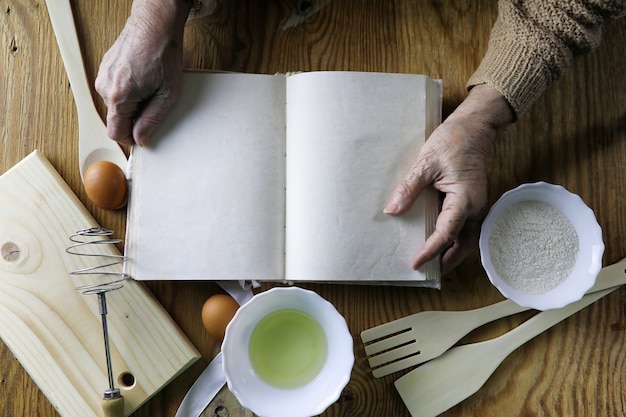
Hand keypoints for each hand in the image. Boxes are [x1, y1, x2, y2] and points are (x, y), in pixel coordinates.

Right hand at [95, 0, 191, 145]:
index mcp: (119, 96)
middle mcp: (105, 87)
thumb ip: (153, 120)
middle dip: (135, 117)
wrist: (154, 24)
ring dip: (133, 103)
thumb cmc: (163, 54)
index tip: (143, 136)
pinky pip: (115, 90)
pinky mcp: (105, 69)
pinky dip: (129, 91)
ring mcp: (102, 76)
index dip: (131, 138)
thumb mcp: (167, 94)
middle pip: (117, 118)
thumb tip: (141, 139)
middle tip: (155, 102)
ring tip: (151, 86)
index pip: (116, 133)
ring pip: (117, 105)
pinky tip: (143, 79)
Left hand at [384, 84, 514, 274]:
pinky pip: (464, 226)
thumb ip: (410, 188)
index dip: (430, 251)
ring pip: (467, 238)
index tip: (415, 263)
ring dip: (452, 252)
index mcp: (465, 199)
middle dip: (447, 261)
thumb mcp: (426, 163)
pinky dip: (454, 238)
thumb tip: (393, 211)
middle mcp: (475, 206)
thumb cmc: (453, 141)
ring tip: (433, 263)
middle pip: (464, 244)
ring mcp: (475, 204)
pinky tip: (439, 240)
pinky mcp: (471, 200)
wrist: (474, 127)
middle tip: (427, 272)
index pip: (447, 234)